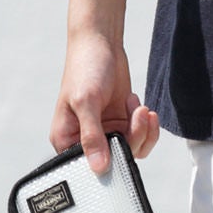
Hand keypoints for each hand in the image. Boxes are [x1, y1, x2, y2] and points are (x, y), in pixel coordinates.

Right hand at [50, 27, 159, 171]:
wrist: (101, 44)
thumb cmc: (84, 69)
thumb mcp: (86, 102)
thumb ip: (92, 136)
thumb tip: (99, 167)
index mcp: (67, 139)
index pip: (86, 168)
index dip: (107, 165)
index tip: (123, 151)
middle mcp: (86, 140)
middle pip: (115, 160)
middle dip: (132, 139)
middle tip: (137, 116)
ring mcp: (106, 131)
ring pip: (132, 149)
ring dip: (142, 130)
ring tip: (140, 108)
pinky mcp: (122, 122)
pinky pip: (140, 137)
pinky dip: (146, 126)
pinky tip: (141, 107)